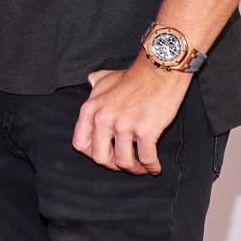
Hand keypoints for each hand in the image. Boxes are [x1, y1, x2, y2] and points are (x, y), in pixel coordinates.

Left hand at [72, 55, 190, 174]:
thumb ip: (94, 85)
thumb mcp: (105, 78)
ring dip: (134, 169)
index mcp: (90, 110)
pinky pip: (146, 158)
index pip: (80, 143)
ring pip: (123, 162)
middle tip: (124, 165)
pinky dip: (151, 167)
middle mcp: (103, 119)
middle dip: (113, 166)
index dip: (92, 154)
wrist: (159, 71)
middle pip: (100, 158)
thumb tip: (90, 82)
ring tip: (141, 168)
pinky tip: (155, 167)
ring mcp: (124, 126)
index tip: (105, 155)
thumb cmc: (133, 76)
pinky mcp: (146, 131)